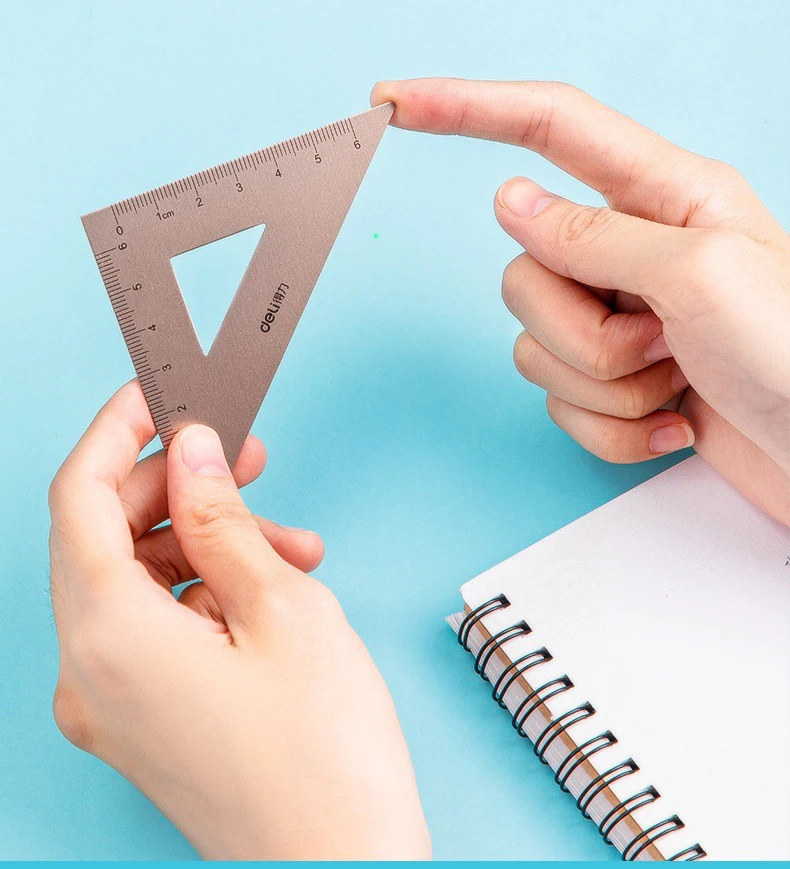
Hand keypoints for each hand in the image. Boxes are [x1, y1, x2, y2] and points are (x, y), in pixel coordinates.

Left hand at [49, 382, 429, 859]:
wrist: (344, 866)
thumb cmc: (325, 754)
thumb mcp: (282, 605)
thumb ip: (221, 519)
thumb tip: (190, 456)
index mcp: (108, 636)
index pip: (78, 498)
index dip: (115, 434)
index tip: (152, 398)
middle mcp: (88, 673)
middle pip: (108, 538)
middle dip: (179, 491)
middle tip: (246, 461)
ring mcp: (112, 703)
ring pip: (140, 582)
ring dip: (209, 546)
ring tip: (292, 549)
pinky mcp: (143, 720)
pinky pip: (156, 628)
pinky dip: (207, 595)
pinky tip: (274, 592)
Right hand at [372, 78, 789, 522]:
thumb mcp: (699, 273)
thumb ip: (594, 234)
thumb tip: (510, 201)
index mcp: (663, 196)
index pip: (549, 126)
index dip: (465, 109)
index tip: (396, 102)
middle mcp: (631, 254)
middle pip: (524, 272)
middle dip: (580, 332)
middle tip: (657, 341)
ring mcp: (619, 322)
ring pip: (535, 348)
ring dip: (606, 387)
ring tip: (677, 382)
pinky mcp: (615, 386)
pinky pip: (562, 406)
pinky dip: (616, 431)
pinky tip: (675, 422)